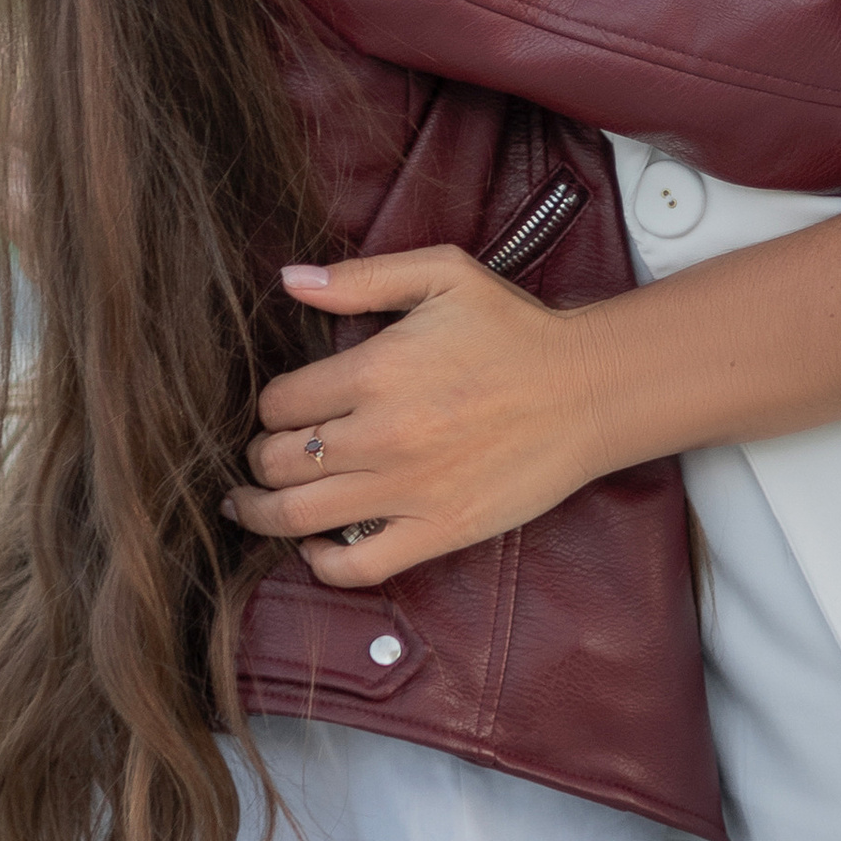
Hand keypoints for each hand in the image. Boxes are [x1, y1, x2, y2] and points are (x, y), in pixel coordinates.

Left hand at [222, 246, 609, 587]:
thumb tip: (289, 280)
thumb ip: (362, 277)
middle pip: (277, 461)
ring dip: (261, 512)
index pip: (279, 402)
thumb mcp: (443, 275)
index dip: (270, 407)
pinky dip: (320, 563)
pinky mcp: (437, 531)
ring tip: (251, 504)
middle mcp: (381, 435)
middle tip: (264, 456)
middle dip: (259, 458)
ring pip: (297, 516)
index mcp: (375, 370)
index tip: (282, 409)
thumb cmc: (515, 329)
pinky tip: (313, 546)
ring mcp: (407, 490)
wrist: (589, 389)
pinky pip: (355, 565)